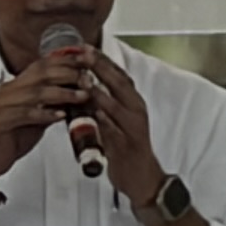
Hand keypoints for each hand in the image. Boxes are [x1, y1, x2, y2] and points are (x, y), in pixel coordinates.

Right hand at [0, 50, 95, 188]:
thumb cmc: (13, 137)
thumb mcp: (39, 117)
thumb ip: (55, 104)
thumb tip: (80, 95)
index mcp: (18, 85)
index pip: (44, 64)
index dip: (66, 60)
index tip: (87, 59)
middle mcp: (9, 90)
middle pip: (40, 73)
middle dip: (67, 74)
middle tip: (88, 80)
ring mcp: (3, 105)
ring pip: (35, 92)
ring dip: (62, 93)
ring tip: (82, 97)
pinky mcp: (0, 122)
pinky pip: (24, 114)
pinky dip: (44, 114)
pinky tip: (60, 116)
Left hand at [87, 50, 167, 203]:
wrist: (142, 179)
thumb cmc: (126, 148)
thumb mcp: (115, 121)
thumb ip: (103, 104)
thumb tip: (83, 85)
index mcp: (133, 102)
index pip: (117, 74)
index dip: (101, 59)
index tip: (83, 47)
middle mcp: (136, 110)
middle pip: (119, 83)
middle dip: (100, 67)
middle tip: (83, 53)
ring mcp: (133, 128)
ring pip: (116, 105)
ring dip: (99, 91)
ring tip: (83, 78)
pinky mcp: (128, 145)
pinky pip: (115, 130)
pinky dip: (105, 119)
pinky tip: (94, 111)